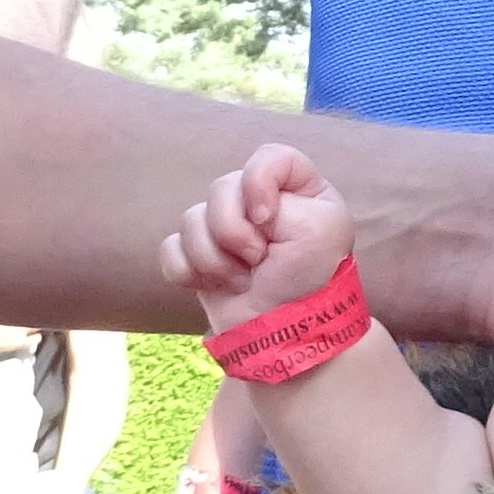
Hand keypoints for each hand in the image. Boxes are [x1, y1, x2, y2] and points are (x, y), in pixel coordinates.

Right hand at [168, 143, 355, 324]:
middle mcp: (258, 203)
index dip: (259, 183)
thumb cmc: (311, 281)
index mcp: (296, 189)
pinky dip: (189, 271)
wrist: (283, 337)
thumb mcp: (322, 226)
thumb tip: (242, 203)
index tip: (267, 219)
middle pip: (221, 187)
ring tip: (244, 280)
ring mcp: (225, 231)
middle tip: (260, 260)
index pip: (269, 157)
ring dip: (216, 259)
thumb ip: (280, 188)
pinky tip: (216, 286)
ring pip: (191, 219)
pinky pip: (171, 249)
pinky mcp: (198, 259)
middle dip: (235, 232)